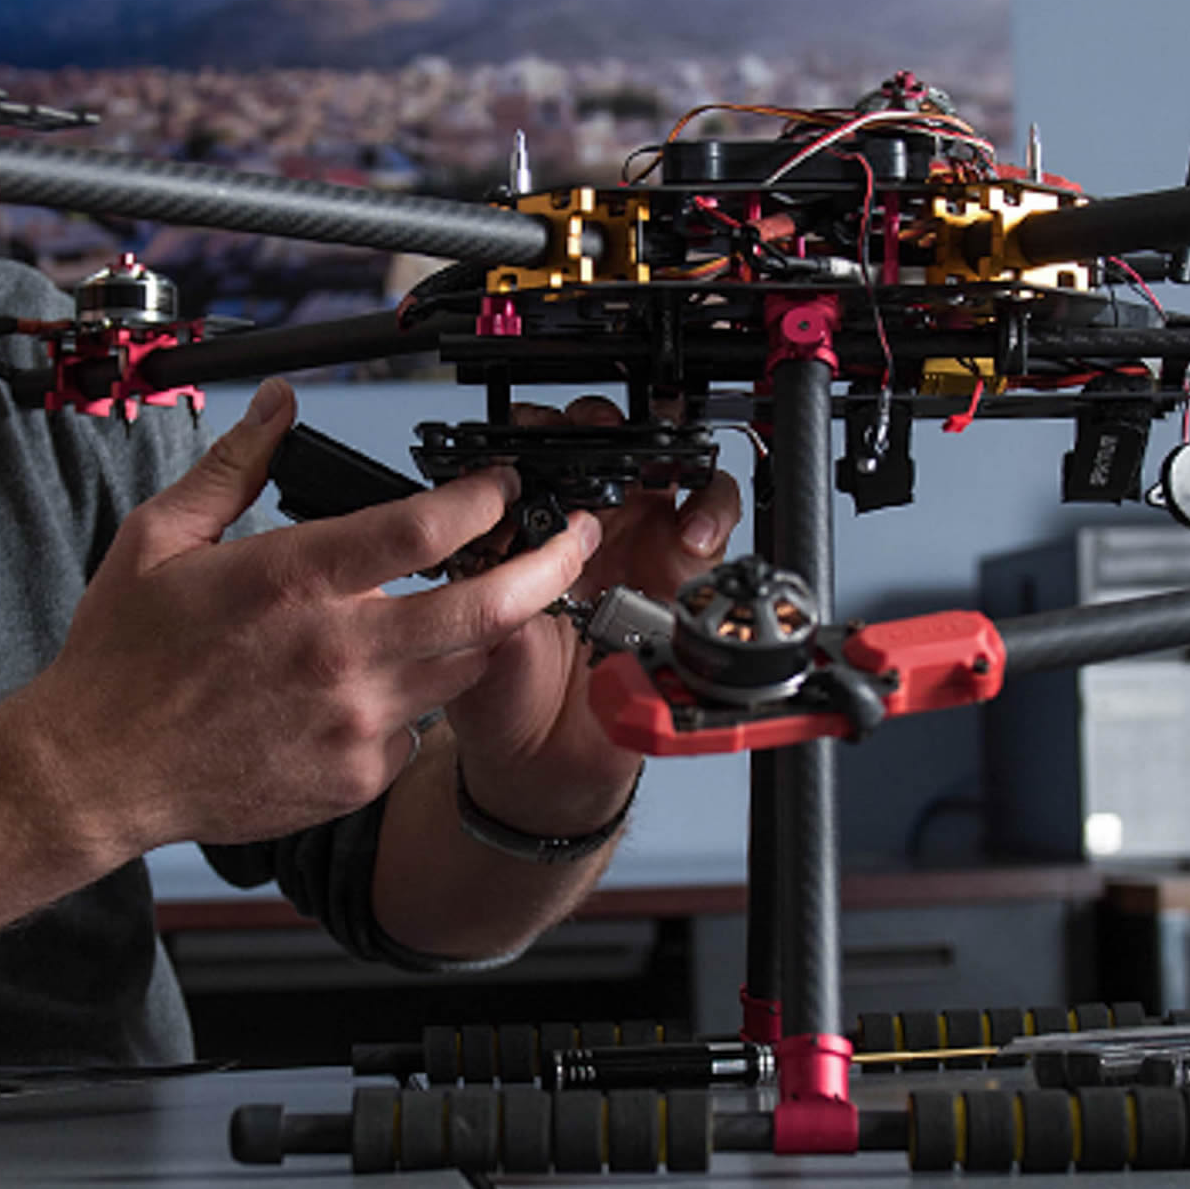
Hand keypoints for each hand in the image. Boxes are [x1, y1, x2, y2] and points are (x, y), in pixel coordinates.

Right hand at [16, 378, 601, 851]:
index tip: (500, 484)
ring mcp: (355, 720)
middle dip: (550, 566)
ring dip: (481, 632)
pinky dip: (414, 698)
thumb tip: (279, 404)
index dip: (483, 498)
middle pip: (487, 607)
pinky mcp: (355, 774)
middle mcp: (340, 651)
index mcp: (293, 580)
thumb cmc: (123, 657)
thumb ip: (235, 465)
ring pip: (464, 669)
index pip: (425, 528)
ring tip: (476, 602)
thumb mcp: (161, 537)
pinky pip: (419, 728)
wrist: (96, 773)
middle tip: (574, 541)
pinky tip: (374, 681)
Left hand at [438, 398, 742, 835]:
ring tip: (654, 470)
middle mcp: (582, 527)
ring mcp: (635, 545)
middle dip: (606, 425)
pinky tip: (691, 535)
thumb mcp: (478, 640)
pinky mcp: (681, 575)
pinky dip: (710, 513)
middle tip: (603, 434)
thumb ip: (495, 593)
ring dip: (665, 455)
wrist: (546, 764)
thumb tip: (505, 548)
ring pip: (667, 466)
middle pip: (607, 442)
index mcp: (525, 529)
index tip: (532, 435)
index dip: (538, 433)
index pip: (537, 454)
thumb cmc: (503, 697)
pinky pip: (710, 523)